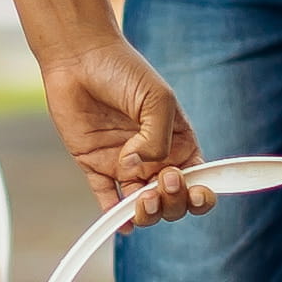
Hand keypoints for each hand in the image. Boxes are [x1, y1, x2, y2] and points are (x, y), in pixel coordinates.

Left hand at [40, 34, 203, 217]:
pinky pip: (107, 200)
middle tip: (163, 180)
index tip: (195, 189)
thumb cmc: (124, 70)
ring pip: (143, 206)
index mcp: (179, 142)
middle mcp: (155, 158)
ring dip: (148, 212)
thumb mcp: (157, 99)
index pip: (199, 180)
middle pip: (173, 200)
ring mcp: (126, 165)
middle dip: (173, 202)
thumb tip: (136, 170)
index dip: (202, 194)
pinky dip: (115, 217)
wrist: (79, 58)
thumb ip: (157, 139)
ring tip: (142, 198)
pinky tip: (122, 223)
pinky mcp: (96, 166)